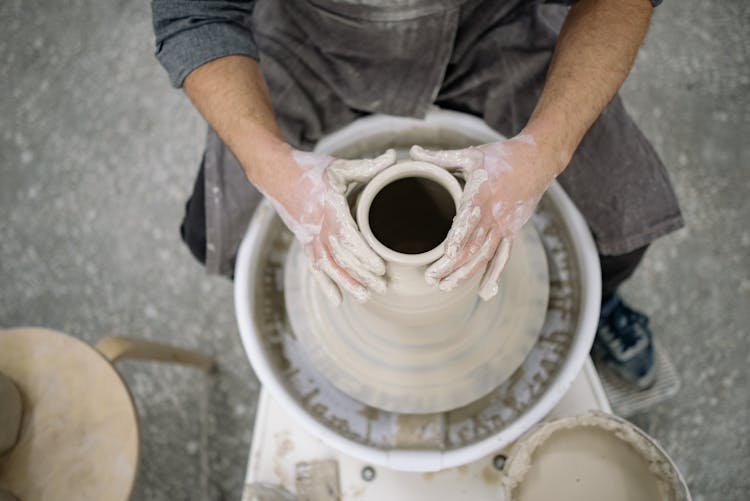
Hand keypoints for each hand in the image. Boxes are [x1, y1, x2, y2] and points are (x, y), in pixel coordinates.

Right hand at [261, 147, 396, 304]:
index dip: (364, 254)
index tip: (381, 268)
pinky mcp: (305, 243)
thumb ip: (367, 166)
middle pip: (342, 257)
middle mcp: (317, 227)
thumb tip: (393, 156)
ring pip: (329, 266)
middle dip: (362, 274)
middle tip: (384, 287)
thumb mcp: (339, 166)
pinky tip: (338, 300)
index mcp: (328, 208)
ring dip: (347, 283)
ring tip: (366, 298)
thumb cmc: (310, 169)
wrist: (275, 174)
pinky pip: (316, 267)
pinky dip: (326, 284)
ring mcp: (309, 237)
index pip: (348, 237)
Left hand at [410, 134, 556, 299]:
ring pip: (484, 256)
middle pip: (472, 245)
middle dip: (452, 265)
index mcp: (481, 195)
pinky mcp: (511, 232)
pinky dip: (494, 275)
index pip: (468, 221)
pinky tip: (484, 292)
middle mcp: (493, 215)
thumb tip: (412, 152)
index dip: (457, 239)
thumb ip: (439, 157)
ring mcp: (504, 226)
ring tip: (445, 288)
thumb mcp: (470, 155)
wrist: (536, 161)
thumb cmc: (499, 157)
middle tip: (431, 279)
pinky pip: (502, 257)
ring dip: (466, 274)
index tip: (446, 255)